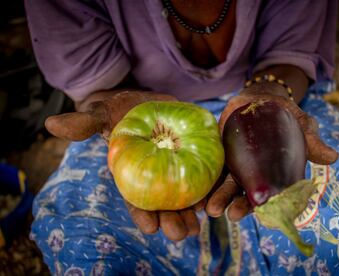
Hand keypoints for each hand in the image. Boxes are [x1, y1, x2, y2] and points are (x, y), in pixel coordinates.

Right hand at [46, 90, 204, 240]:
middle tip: (178, 233)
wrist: (150, 101)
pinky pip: (200, 180)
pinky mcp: (193, 160)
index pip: (134, 199)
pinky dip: (205, 193)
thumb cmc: (124, 110)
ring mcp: (174, 170)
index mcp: (132, 174)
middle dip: (169, 221)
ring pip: (182, 198)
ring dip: (189, 215)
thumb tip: (52, 124)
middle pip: (162, 204)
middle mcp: (153, 177)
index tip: (149, 226)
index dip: (140, 214)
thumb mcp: (105, 114)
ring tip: (196, 228)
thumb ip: (86, 122)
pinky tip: (211, 204)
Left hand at [206, 90, 338, 219]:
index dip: (268, 206)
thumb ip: (311, 141)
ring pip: (226, 186)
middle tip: (229, 215)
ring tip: (210, 209)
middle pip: (245, 194)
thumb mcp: (301, 125)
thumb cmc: (285, 114)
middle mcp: (255, 175)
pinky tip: (195, 194)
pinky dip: (204, 182)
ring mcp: (236, 166)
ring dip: (218, 199)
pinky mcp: (220, 155)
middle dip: (237, 205)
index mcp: (275, 174)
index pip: (272, 195)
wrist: (260, 98)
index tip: (262, 213)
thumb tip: (333, 157)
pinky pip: (211, 171)